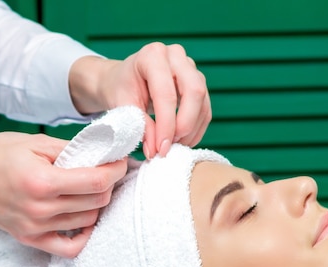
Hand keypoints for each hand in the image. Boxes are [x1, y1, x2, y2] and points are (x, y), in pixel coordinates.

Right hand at [0, 132, 127, 256]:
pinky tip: (84, 218)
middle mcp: (40, 209)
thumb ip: (72, 150)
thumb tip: (104, 154)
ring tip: (91, 189)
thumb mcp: (36, 142)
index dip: (116, 170)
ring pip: (88, 222)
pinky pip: (69, 248)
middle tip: (107, 172)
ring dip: (97, 205)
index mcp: (42, 181)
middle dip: (109, 185)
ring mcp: (35, 228)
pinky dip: (84, 235)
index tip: (121, 162)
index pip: (97, 182)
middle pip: (97, 203)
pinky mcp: (30, 239)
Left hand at [69, 42, 211, 158]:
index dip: (166, 125)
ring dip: (191, 130)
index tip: (161, 148)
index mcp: (152, 55)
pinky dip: (196, 129)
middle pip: (194, 91)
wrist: (124, 80)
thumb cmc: (121, 89)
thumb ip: (141, 126)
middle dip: (184, 125)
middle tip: (170, 145)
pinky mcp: (198, 82)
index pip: (166, 94)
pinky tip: (182, 141)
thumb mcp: (124, 106)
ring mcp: (190, 67)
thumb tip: (155, 150)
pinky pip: (205, 108)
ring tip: (173, 146)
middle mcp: (176, 56)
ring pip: (202, 102)